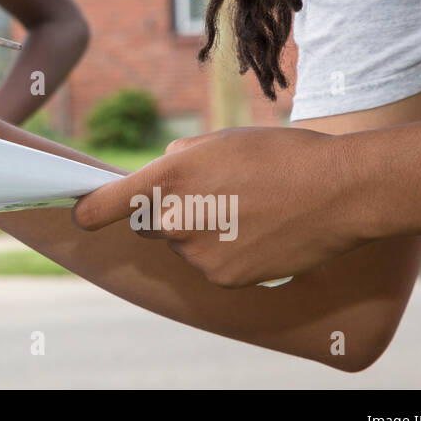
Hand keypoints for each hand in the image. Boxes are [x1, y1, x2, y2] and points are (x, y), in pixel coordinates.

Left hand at [71, 127, 365, 286]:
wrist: (339, 192)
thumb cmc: (279, 155)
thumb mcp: (218, 140)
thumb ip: (176, 160)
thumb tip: (156, 177)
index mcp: (170, 178)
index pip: (109, 204)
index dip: (91, 210)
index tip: (81, 213)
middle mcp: (177, 220)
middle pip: (152, 223)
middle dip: (170, 211)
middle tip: (216, 193)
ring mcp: (199, 254)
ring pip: (183, 245)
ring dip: (201, 232)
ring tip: (248, 209)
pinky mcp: (223, 279)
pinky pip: (209, 265)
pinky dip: (225, 252)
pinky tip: (259, 231)